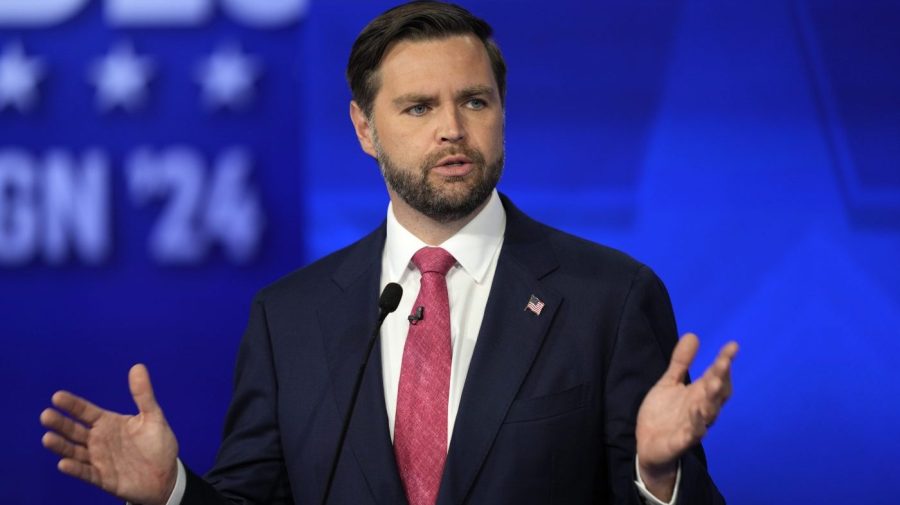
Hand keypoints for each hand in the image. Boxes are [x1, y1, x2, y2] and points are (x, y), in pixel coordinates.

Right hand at [40, 364, 178, 504]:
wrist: (165, 475)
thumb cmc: (158, 444)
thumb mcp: (153, 417)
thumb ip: (143, 395)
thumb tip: (138, 367)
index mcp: (108, 423)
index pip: (86, 412)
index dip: (72, 405)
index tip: (57, 396)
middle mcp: (99, 440)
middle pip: (75, 430)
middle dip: (60, 423)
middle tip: (46, 415)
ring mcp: (98, 459)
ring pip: (75, 451)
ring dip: (61, 446)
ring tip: (47, 438)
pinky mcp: (102, 477)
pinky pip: (85, 473)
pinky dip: (75, 469)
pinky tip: (64, 463)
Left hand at [635, 333, 737, 499]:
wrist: (648, 444)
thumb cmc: (664, 414)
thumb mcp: (669, 383)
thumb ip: (681, 362)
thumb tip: (693, 335)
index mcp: (699, 393)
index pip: (716, 375)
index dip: (724, 361)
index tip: (732, 345)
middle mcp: (701, 408)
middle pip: (716, 393)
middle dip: (721, 378)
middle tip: (723, 362)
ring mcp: (694, 425)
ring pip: (708, 412)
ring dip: (712, 399)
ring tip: (712, 383)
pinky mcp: (682, 441)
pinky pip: (693, 433)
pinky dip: (696, 425)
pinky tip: (696, 413)